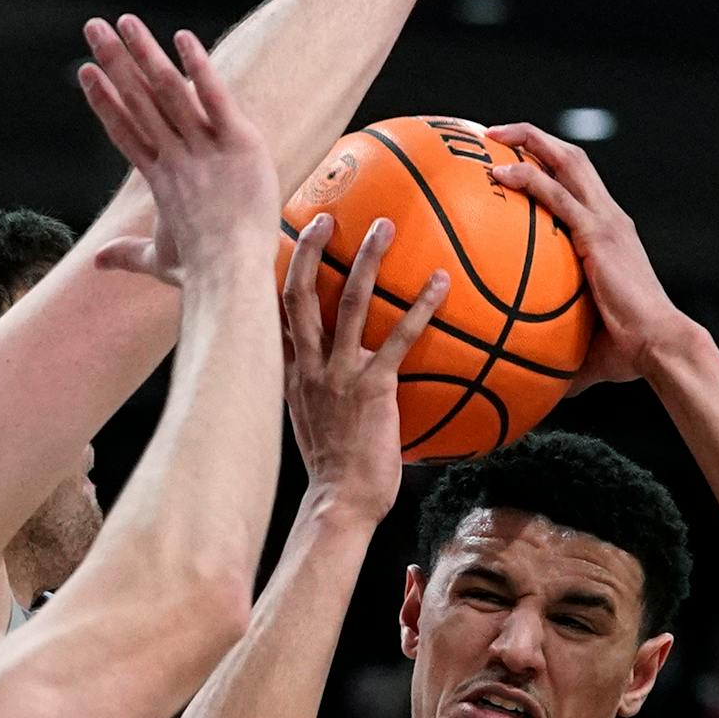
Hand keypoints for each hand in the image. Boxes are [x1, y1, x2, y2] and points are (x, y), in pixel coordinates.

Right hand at [79, 15, 278, 286]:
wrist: (229, 276)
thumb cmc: (199, 273)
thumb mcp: (158, 262)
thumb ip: (127, 255)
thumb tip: (97, 263)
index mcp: (158, 178)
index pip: (124, 129)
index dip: (103, 99)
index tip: (85, 72)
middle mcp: (174, 157)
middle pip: (138, 100)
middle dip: (114, 61)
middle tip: (93, 28)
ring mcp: (203, 148)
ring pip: (169, 91)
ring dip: (144, 53)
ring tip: (125, 22)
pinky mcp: (237, 144)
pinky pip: (216, 99)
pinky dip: (200, 68)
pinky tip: (182, 38)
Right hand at [281, 212, 449, 515]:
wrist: (339, 502)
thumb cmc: (335, 470)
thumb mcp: (314, 423)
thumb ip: (322, 391)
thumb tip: (347, 375)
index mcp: (292, 374)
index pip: (276, 315)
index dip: (280, 276)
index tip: (289, 242)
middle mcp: (309, 366)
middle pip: (300, 294)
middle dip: (312, 250)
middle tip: (327, 215)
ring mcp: (339, 374)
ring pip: (347, 302)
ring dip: (367, 260)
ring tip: (385, 226)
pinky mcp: (373, 387)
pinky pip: (399, 336)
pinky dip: (421, 306)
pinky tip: (442, 281)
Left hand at [483, 123, 694, 393]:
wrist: (658, 346)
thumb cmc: (626, 352)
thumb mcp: (583, 343)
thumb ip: (556, 349)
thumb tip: (530, 380)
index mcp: (608, 233)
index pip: (577, 186)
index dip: (548, 165)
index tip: (512, 161)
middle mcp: (610, 217)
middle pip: (572, 158)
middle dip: (534, 138)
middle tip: (493, 135)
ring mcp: (606, 221)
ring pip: (568, 162)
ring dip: (530, 141)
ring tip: (492, 135)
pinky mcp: (599, 234)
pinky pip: (558, 196)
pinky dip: (530, 179)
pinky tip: (501, 175)